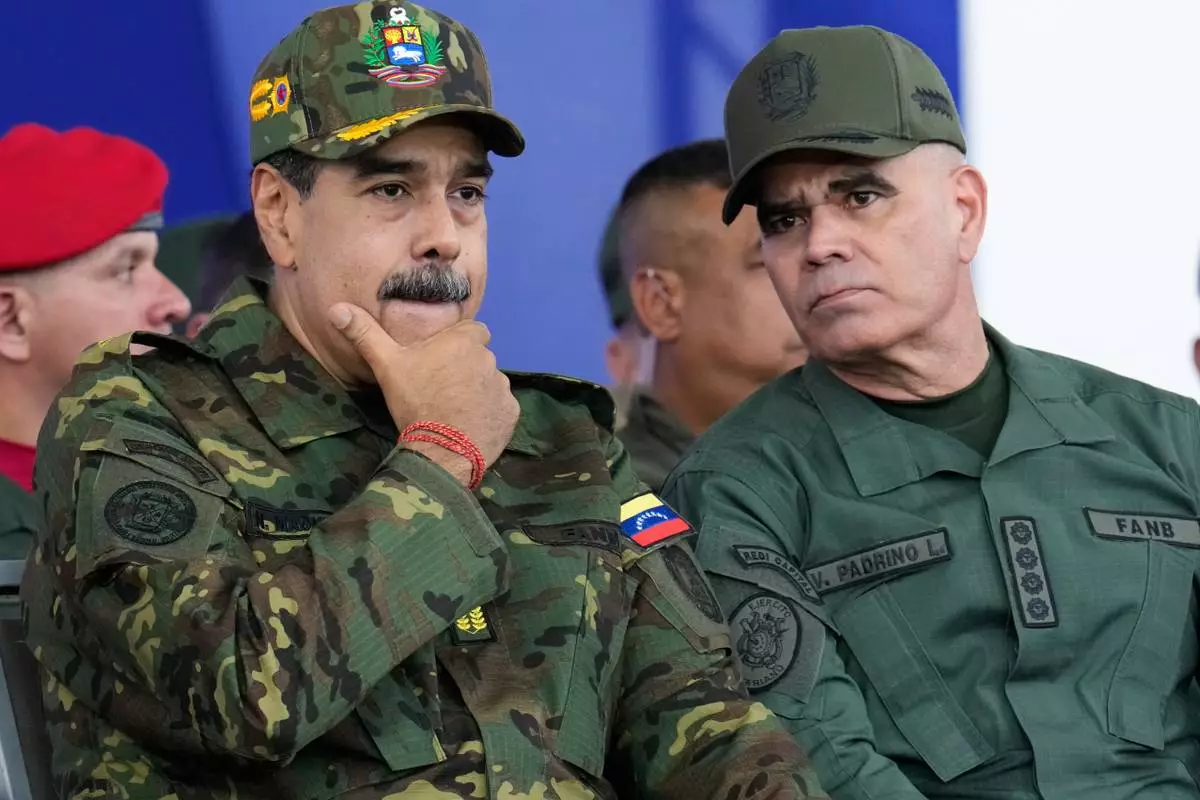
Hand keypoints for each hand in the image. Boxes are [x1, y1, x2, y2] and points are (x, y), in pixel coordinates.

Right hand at [329, 303, 518, 479]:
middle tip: (442, 388)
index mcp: (465, 341)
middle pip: (480, 358)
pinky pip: (500, 408)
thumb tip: (336, 308)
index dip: (458, 343)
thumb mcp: (386, 365)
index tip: (441, 360)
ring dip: (478, 391)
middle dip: (466, 369)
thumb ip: (365, 334)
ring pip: (491, 383)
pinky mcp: (511, 413)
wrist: (441, 450)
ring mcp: (503, 388)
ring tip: (454, 410)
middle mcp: (490, 360)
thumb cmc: (415, 402)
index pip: (472, 331)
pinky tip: (469, 425)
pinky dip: (489, 414)